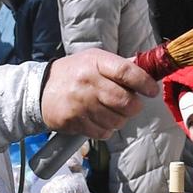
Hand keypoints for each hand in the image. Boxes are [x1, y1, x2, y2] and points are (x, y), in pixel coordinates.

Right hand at [40, 50, 154, 138]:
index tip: (152, 90)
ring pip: (117, 120)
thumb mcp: (94, 60)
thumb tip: (149, 74)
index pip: (126, 72)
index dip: (144, 83)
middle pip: (125, 101)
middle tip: (131, 105)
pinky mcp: (74, 122)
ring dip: (120, 119)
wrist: (40, 89)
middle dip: (134, 107)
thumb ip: (120, 67)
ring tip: (112, 111)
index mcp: (95, 62)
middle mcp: (87, 82)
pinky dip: (107, 129)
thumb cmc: (75, 73)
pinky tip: (99, 119)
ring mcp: (80, 104)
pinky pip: (103, 132)